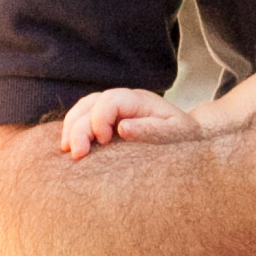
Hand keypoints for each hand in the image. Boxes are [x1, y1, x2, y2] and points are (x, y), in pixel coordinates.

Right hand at [60, 85, 189, 158]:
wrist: (189, 139)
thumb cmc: (183, 138)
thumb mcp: (175, 134)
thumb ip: (152, 130)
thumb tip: (122, 128)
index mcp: (140, 101)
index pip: (110, 100)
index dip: (100, 119)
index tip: (103, 141)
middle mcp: (124, 101)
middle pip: (91, 104)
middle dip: (78, 127)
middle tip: (77, 155)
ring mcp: (114, 110)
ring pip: (83, 109)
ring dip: (71, 128)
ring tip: (67, 150)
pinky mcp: (108, 122)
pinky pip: (83, 119)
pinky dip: (73, 131)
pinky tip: (69, 148)